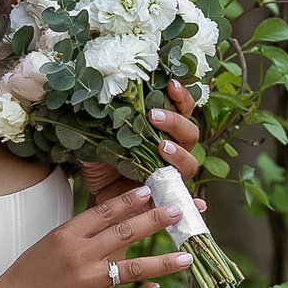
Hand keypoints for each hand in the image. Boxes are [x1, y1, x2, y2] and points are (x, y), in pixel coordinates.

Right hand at [0, 182, 193, 287]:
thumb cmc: (28, 274)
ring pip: (134, 268)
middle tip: (179, 212)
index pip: (105, 212)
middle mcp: (80, 256)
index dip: (131, 201)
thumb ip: (79, 232)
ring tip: (186, 256)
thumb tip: (111, 217)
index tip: (151, 191)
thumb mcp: (50, 243)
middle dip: (156, 220)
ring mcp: (87, 283)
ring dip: (163, 262)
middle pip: (125, 233)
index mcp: (67, 235)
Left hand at [78, 78, 208, 212]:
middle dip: (175, 122)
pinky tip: (197, 204)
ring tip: (162, 147)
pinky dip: (193, 202)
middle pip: (189, 133)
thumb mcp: (95, 144)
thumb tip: (90, 113)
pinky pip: (186, 200)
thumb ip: (96, 130)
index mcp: (160, 131)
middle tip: (154, 116)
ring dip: (179, 153)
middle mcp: (172, 150)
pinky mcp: (169, 197)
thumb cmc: (102, 166)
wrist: (100, 200)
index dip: (180, 96)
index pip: (180, 110)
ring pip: (189, 162)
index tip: (171, 84)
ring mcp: (172, 174)